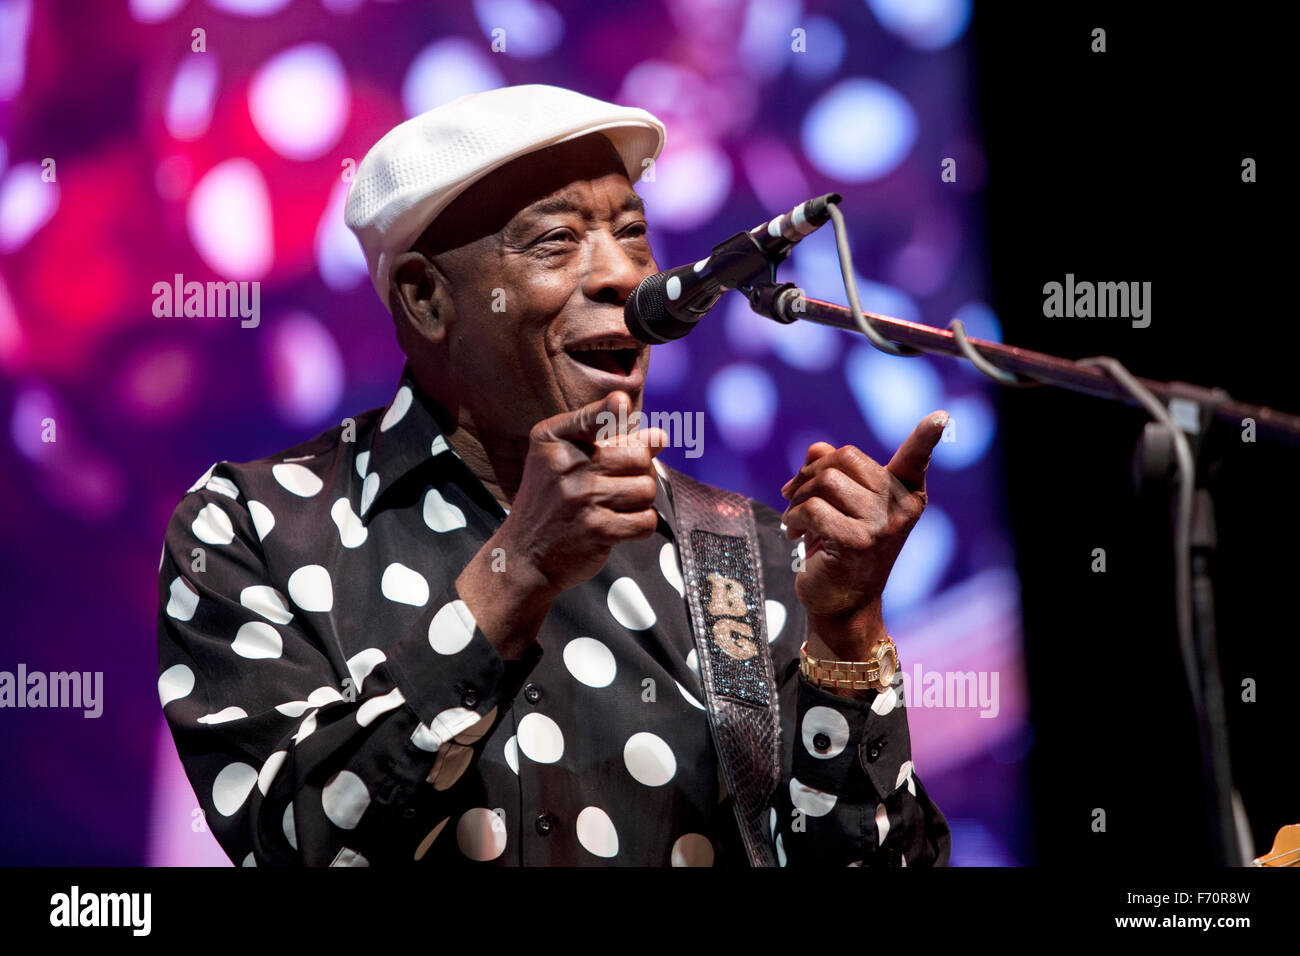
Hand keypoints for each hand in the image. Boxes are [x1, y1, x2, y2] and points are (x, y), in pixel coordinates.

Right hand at [503, 389, 667, 594]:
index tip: (622, 405)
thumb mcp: (564, 461)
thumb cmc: (551, 501)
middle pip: (638, 456)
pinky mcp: (597, 530)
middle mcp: (566, 465)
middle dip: (639, 471)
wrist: (524, 555)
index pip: (594, 416)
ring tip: (616, 506)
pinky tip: (620, 525)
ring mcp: (581, 498)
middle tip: (620, 483)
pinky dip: (641, 525)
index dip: (613, 410)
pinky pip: (646, 520)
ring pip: (646, 489)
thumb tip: (660, 436)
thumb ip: (609, 442)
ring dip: (640, 501)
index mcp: (552, 439)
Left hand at [780, 411, 947, 657]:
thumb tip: (817, 448)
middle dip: (810, 473)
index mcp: (905, 493)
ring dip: (798, 498)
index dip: (926, 436)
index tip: (941, 415)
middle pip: (843, 458)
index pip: (916, 458)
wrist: (841, 604)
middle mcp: (901, 507)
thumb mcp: (840, 504)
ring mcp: (882, 525)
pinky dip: (794, 519)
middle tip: (796, 496)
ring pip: (824, 482)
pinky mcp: (857, 542)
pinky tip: (795, 534)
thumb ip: (831, 469)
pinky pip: (812, 509)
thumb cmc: (840, 547)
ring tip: (796, 519)